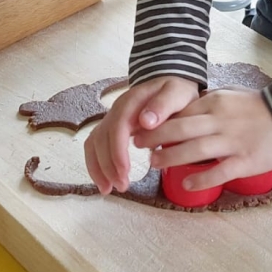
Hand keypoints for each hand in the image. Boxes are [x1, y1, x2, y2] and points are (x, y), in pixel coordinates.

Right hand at [84, 75, 199, 194]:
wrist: (168, 81)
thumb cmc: (174, 90)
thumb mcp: (177, 93)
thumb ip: (163, 105)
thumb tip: (145, 122)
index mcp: (132, 102)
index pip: (117, 127)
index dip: (117, 151)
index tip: (124, 171)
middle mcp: (116, 110)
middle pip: (102, 138)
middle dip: (108, 165)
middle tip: (122, 186)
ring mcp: (111, 119)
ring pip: (94, 143)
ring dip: (98, 167)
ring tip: (108, 189)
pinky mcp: (111, 128)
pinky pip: (95, 146)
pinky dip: (96, 164)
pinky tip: (104, 182)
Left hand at [143, 88, 271, 191]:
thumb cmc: (258, 107)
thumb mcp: (230, 95)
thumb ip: (207, 103)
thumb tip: (180, 111)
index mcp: (216, 103)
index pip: (180, 111)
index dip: (158, 121)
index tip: (140, 128)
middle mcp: (221, 121)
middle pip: (181, 129)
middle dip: (155, 137)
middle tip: (137, 145)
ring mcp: (234, 141)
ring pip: (195, 149)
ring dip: (171, 157)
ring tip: (154, 164)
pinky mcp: (246, 160)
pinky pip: (220, 171)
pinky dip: (201, 178)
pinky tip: (186, 184)